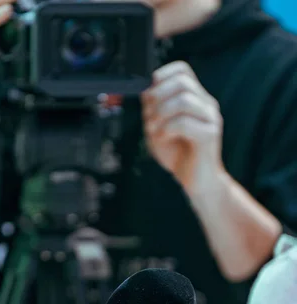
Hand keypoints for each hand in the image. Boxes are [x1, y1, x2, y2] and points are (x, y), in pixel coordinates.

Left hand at [142, 61, 223, 198]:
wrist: (197, 181)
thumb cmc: (179, 156)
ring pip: (183, 99)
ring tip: (154, 130)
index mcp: (195, 98)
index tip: (148, 94)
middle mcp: (205, 104)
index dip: (161, 75)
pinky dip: (166, 130)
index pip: (182, 69)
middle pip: (182, 81)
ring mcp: (210, 118)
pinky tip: (162, 139)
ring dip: (161, 113)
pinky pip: (184, 123)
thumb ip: (153, 110)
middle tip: (149, 116)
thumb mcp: (158, 128)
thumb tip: (145, 92)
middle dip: (157, 96)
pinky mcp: (209, 136)